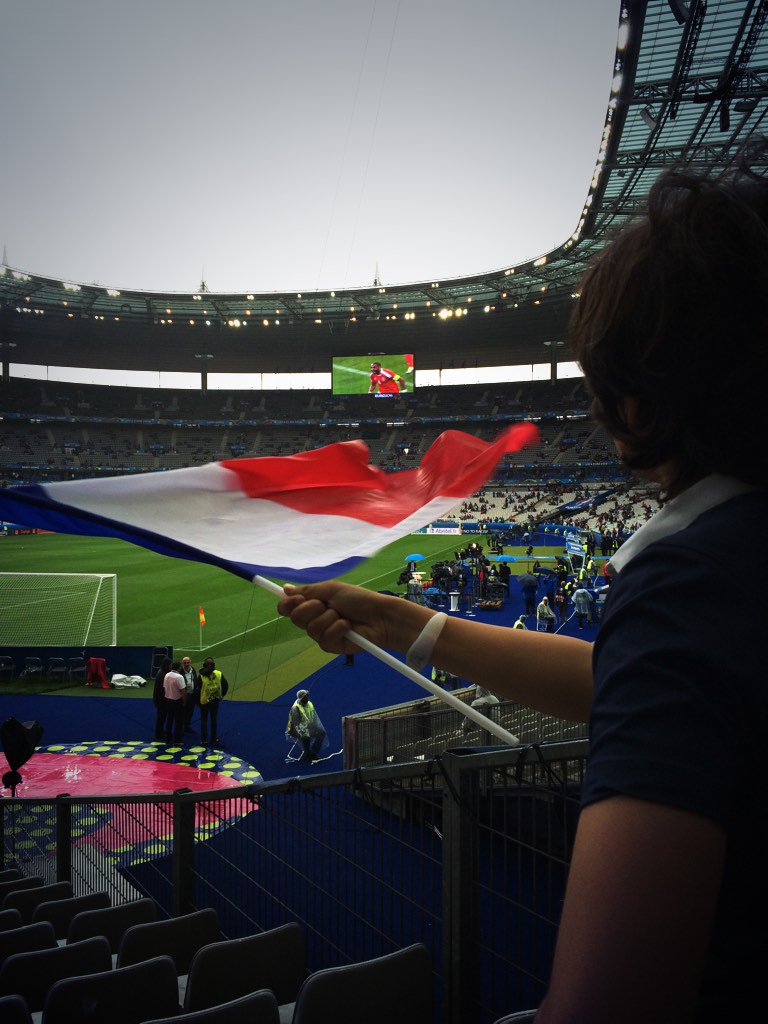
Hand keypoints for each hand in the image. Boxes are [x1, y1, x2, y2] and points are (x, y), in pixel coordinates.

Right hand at [278, 581, 429, 654]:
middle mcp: (315, 619)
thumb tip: (285, 589)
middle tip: (328, 604)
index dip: (287, 604)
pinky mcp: (332, 646)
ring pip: (311, 628)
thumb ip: (308, 591)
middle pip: (295, 618)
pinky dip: (337, 629)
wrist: (380, 615)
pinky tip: (348, 627)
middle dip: (311, 608)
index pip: (288, 608)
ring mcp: (322, 634)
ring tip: (343, 616)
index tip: (296, 599)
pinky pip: (324, 638)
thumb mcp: (331, 589)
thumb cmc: (359, 599)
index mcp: (313, 605)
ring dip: (329, 618)